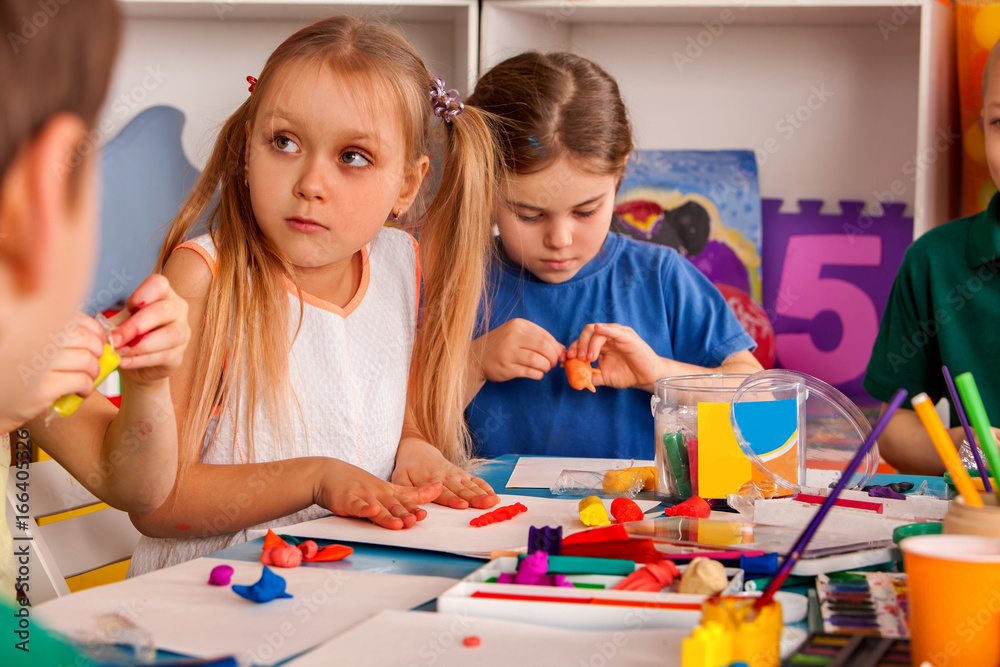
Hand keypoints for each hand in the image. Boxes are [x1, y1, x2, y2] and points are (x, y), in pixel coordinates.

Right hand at [13, 312, 106, 424]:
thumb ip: (57, 336)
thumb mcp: (34, 346)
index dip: (94, 331)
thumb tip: (95, 335)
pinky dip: (88, 387)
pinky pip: (81, 381)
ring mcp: (38, 364)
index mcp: (34, 327)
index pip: (76, 320)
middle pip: (85, 339)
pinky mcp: (43, 388)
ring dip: (94, 370)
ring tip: (89, 377)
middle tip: (95, 361)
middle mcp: (34, 341)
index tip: (98, 340)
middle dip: (97, 351)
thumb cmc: (18, 373)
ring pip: (86, 360)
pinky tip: (82, 391)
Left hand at [109, 274, 189, 385]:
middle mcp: (178, 309)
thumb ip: (116, 322)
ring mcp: (183, 332)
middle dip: (134, 326)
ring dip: (141, 345)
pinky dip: (141, 360)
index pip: (158, 284)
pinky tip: (125, 362)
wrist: (137, 361)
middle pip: (161, 311)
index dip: (142, 295)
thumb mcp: (121, 322)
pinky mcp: (180, 354)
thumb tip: (108, 331)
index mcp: (163, 294)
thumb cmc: (130, 334)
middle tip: (114, 339)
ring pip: (170, 335)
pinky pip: (165, 356)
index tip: (128, 307)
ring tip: (120, 352)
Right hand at [314, 458, 442, 529]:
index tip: (424, 514)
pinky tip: (371, 510)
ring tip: (399, 523)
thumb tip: (434, 493)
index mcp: (387, 491)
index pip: (405, 499)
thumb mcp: (385, 488)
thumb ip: (409, 493)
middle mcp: (377, 492)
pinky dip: (364, 508)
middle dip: (405, 513)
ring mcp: (362, 495)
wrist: (327, 474)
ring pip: (377, 507)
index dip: (415, 507)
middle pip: (394, 505)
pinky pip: (356, 505)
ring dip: (388, 516)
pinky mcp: (346, 500)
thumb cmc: (358, 484)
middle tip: (416, 520)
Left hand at [393, 438, 499, 509]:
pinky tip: (494, 495)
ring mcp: (455, 474)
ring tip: (494, 501)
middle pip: (461, 490)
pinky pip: (475, 480)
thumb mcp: (400, 477)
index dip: (453, 499)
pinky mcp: (462, 473)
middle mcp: (445, 477)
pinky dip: (485, 487)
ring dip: (483, 493)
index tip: (462, 505)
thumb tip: (420, 497)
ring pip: (471, 485)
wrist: (418, 449)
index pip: (443, 492)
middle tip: (486, 504)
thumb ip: (409, 488)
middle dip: (474, 497)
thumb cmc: (408, 468)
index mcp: (430, 479)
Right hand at [474, 318, 564, 383]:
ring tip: (545, 368)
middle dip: (552, 357)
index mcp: (518, 325)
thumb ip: (539, 340)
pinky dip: (538, 374)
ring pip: (537, 360)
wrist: (477, 357)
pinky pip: (529, 371)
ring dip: (546, 366)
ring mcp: (507, 352)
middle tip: (553, 363)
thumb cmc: (502, 346)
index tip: (559, 355)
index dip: (555, 347)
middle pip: (543, 347)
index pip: (544, 335)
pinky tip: (537, 374)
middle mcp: (512, 336)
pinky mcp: (505, 367)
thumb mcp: (518, 336)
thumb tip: (562, 350)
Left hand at [567, 323, 659, 389]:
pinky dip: (606, 329)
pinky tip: (599, 329)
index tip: (568, 359)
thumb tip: (575, 379)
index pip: (583, 340)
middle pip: (587, 331)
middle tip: (578, 358)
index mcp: (600, 343)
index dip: (574, 348)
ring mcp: (617, 334)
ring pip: (597, 330)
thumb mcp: (603, 377)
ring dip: (590, 343)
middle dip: (579, 344)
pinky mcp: (627, 336)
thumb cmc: (626, 374)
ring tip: (590, 358)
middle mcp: (607, 336)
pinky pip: (615, 330)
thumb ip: (589, 376)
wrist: (645, 377)